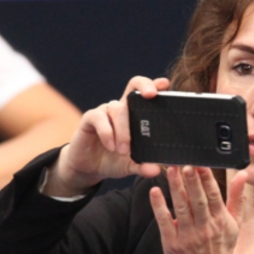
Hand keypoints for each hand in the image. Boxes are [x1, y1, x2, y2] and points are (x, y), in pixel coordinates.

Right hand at [45, 76, 169, 196]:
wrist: (88, 167)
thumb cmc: (114, 160)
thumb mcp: (131, 165)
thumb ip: (143, 166)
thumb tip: (156, 170)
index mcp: (136, 114)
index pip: (146, 94)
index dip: (155, 85)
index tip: (165, 84)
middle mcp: (122, 108)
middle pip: (134, 86)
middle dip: (144, 87)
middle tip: (151, 96)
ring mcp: (106, 111)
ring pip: (118, 110)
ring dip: (123, 131)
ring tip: (123, 151)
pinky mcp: (90, 118)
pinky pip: (99, 118)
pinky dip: (107, 132)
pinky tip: (110, 146)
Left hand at [151, 165, 247, 253]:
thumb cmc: (222, 248)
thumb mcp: (235, 224)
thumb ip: (237, 198)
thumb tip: (243, 174)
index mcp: (220, 220)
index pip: (214, 196)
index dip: (207, 179)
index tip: (201, 164)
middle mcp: (204, 227)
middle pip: (197, 200)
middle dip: (191, 181)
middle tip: (184, 163)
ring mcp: (187, 236)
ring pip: (181, 208)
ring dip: (175, 188)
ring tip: (169, 170)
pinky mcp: (172, 243)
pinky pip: (164, 222)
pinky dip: (159, 207)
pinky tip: (155, 192)